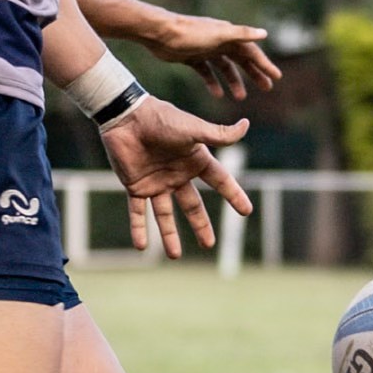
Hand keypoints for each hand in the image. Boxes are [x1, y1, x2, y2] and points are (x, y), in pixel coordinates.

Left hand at [99, 97, 251, 258]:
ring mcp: (156, 182)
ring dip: (169, 235)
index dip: (233, 195)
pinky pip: (138, 212)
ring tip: (174, 256)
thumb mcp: (193, 128)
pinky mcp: (135, 186)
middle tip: (210, 245)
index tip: (246, 211)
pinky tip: (142, 247)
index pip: (220, 181)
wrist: (126, 117)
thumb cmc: (161, 119)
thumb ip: (218, 134)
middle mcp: (177, 174)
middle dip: (200, 226)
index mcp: (194, 160)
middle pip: (192, 205)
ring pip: (165, 215)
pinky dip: (139, 228)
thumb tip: (246, 126)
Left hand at [140, 10, 280, 99]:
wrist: (159, 33)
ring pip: (225, 67)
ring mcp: (205, 49)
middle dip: (254, 73)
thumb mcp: (218, 35)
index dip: (264, 65)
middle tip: (267, 88)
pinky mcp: (192, 57)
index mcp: (228, 36)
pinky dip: (212, 82)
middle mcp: (219, 41)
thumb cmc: (189, 33)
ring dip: (234, 81)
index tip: (276, 78)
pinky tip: (217, 95)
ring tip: (240, 97)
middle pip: (241, 60)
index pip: (252, 52)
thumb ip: (241, 34)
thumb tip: (265, 33)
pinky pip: (206, 72)